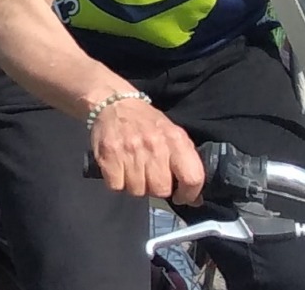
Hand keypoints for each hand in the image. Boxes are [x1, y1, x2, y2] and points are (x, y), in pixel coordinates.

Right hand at [89, 97, 205, 205]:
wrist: (113, 103)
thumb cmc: (146, 122)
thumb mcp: (173, 134)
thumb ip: (187, 163)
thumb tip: (195, 200)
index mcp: (175, 139)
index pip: (192, 178)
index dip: (189, 194)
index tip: (181, 195)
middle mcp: (154, 145)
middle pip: (161, 189)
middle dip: (156, 187)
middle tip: (150, 175)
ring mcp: (130, 150)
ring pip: (137, 191)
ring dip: (135, 184)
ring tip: (133, 168)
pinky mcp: (108, 155)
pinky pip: (117, 186)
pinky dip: (117, 181)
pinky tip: (119, 168)